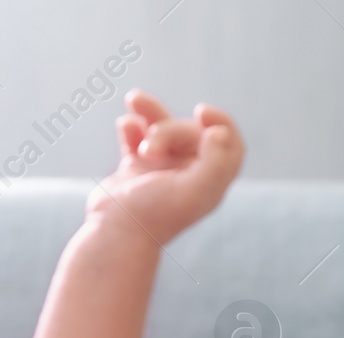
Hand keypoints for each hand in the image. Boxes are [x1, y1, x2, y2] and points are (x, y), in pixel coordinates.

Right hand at [87, 89, 243, 244]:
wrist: (114, 233)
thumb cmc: (154, 213)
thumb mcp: (194, 190)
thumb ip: (216, 162)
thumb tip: (218, 132)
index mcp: (209, 181)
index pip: (228, 143)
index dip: (220, 122)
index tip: (201, 112)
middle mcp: (188, 174)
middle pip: (190, 131)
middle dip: (168, 131)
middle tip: (150, 151)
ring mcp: (161, 169)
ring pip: (162, 127)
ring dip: (150, 111)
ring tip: (134, 99)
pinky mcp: (135, 168)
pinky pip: (137, 136)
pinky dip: (131, 126)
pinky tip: (124, 125)